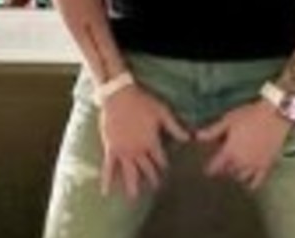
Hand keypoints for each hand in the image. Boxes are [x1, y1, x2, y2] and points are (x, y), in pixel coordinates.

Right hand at [98, 85, 189, 200]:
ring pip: (129, 172)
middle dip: (152, 179)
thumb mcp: (163, 112)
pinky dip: (107, 180)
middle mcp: (138, 150)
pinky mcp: (111, 148)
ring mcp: (124, 151)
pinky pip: (109, 167)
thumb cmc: (142, 102)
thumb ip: (175, 127)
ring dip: (132, 186)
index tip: (165, 170)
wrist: (119, 96)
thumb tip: (188, 139)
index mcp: (152, 142)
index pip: (160, 159)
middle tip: (156, 187)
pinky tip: (106, 191)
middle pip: (146, 169)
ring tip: (134, 198)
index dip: (163, 165)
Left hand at [197, 100, 291, 190]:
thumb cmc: (250, 116)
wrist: (275, 115)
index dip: (210, 169)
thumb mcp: (228, 120)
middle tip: (223, 164)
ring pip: (241, 177)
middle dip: (223, 169)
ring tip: (234, 169)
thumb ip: (213, 131)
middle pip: (227, 172)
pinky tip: (248, 183)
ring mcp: (254, 166)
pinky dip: (251, 184)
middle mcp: (240, 163)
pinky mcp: (266, 166)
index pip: (215, 167)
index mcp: (229, 152)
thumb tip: (197, 137)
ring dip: (236, 174)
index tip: (207, 170)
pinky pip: (257, 181)